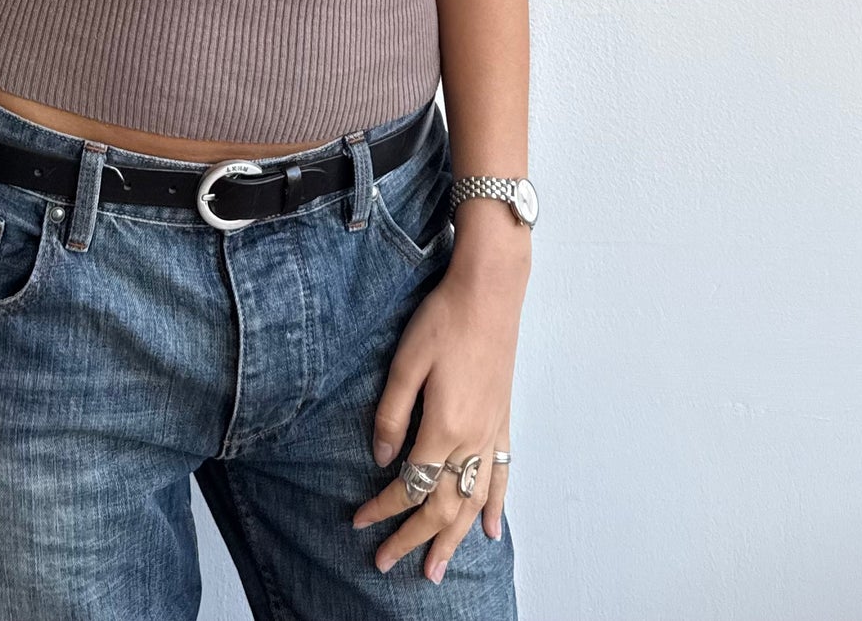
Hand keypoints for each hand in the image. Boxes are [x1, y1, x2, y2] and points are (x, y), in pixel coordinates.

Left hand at [349, 230, 526, 580]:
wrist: (489, 292)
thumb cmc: (443, 320)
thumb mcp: (405, 363)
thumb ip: (391, 414)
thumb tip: (380, 458)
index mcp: (443, 427)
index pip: (409, 485)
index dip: (382, 508)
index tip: (358, 522)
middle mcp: (472, 440)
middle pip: (442, 506)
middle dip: (412, 538)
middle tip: (386, 563)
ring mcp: (492, 434)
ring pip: (474, 502)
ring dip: (453, 540)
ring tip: (437, 570)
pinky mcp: (503, 421)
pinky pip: (503, 476)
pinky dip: (498, 507)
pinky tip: (493, 531)